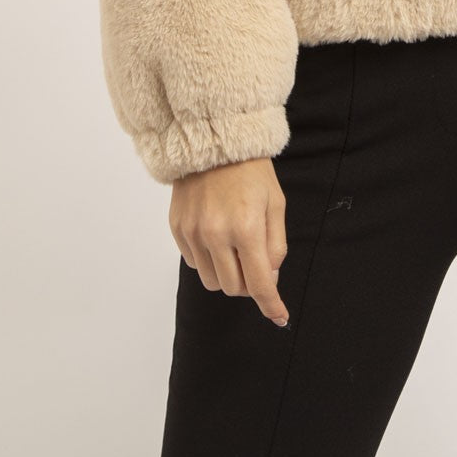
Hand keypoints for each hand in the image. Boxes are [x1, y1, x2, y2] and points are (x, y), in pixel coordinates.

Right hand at [169, 156, 290, 326]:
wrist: (213, 140)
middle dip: (249, 283)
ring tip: (236, 249)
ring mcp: (193, 233)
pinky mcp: (177, 228)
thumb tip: (269, 278)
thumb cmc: (251, 170)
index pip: (258, 283)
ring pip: (211, 281)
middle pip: (233, 287)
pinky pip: (194, 263)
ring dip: (227, 275)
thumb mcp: (276, 203)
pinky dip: (209, 260)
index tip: (279, 317)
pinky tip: (217, 237)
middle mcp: (216, 235)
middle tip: (257, 263)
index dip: (270, 305)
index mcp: (246, 228)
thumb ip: (275, 245)